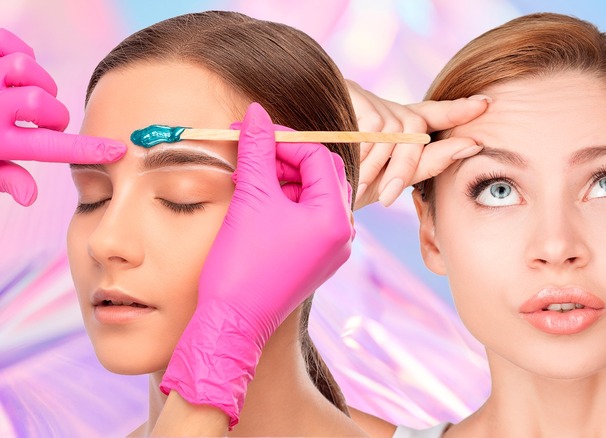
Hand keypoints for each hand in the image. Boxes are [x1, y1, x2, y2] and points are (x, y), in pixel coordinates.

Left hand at [0, 29, 124, 204]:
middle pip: (45, 106)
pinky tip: (8, 70)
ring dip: (36, 81)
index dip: (87, 150)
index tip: (116, 149)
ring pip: (31, 72)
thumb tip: (31, 196)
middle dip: (52, 113)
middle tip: (41, 119)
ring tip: (21, 89)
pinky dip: (20, 55)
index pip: (49, 148)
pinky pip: (18, 47)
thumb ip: (3, 175)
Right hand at [160, 103, 354, 427]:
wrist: (231, 326)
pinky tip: (255, 203)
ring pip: (311, 196)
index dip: (284, 139)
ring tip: (247, 178)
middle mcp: (342, 233)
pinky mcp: (314, 261)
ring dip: (282, 180)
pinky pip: (306, 220)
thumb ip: (256, 150)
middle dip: (284, 158)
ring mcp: (330, 250)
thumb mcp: (250, 199)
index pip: (318, 157)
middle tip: (249, 150)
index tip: (251, 132)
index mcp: (335, 217)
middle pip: (320, 174)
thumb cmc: (242, 265)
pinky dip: (283, 204)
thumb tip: (256, 113)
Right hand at [347, 79, 488, 208]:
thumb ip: (428, 163)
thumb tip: (471, 144)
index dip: (458, 110)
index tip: (485, 104)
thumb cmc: (346, 183)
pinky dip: (365, 151)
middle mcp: (385, 108)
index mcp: (396, 127)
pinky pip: (374, 126)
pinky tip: (349, 164)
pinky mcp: (350, 93)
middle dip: (405, 165)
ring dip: (379, 164)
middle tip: (388, 197)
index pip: (434, 114)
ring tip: (359, 183)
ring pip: (396, 131)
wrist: (297, 177)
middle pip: (417, 130)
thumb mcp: (390, 180)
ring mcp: (368, 98)